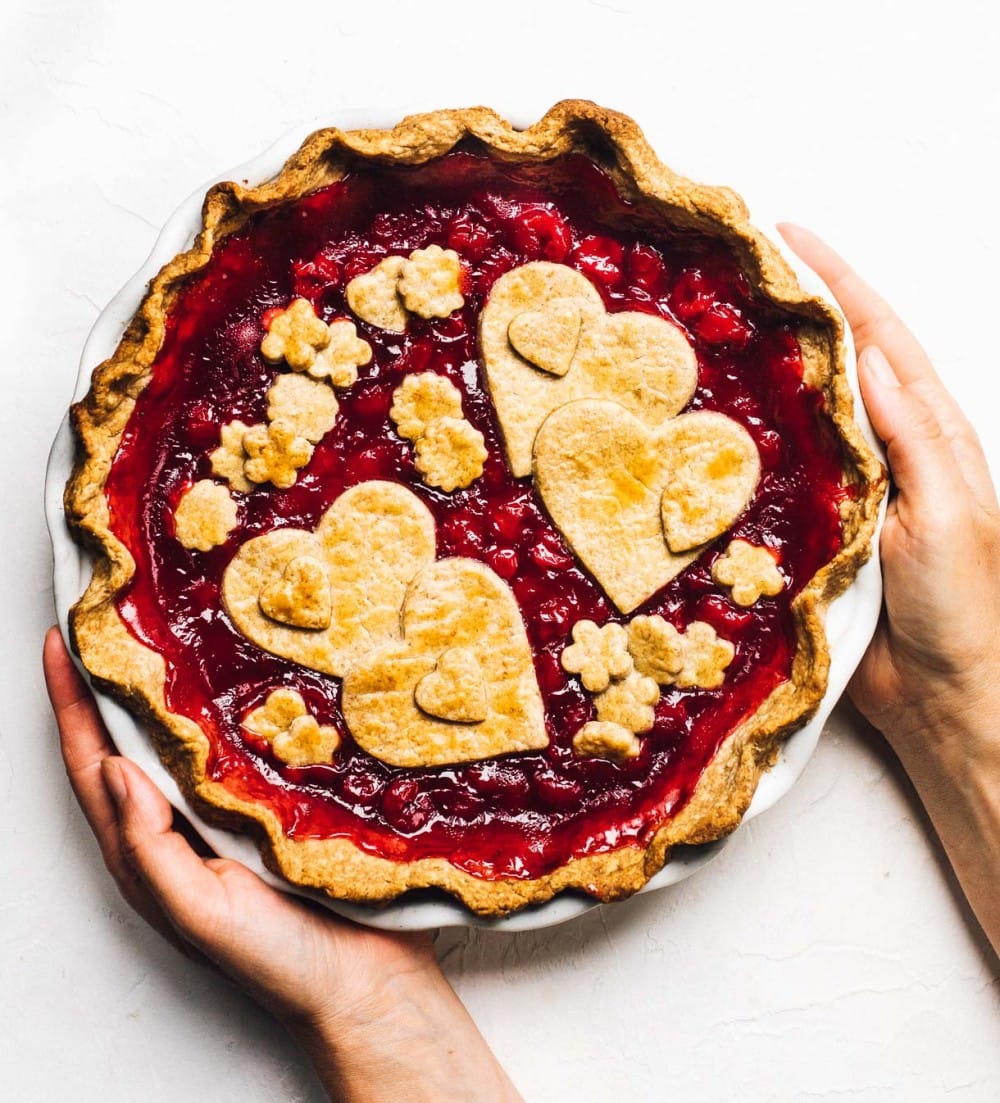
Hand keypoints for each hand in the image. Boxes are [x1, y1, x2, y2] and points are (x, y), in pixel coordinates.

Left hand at [43, 626, 521, 1102]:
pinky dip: (237, 708)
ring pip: (190, 737)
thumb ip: (150, 853)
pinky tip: (250, 676)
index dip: (71, 705)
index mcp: (151, 854)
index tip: (59, 640)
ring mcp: (231, 813)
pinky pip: (247, 745)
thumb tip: (114, 770)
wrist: (369, 986)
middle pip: (134, 741)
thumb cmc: (281, 964)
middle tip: (116, 618)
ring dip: (174, 686)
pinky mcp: (280, 804)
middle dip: (114, 682)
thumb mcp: (202, 916)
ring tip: (173, 630)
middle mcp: (184, 826)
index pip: (95, 766)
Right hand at [780, 226, 999, 953]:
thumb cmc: (964, 606)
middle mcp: (883, 452)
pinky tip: (702, 433)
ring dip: (757, 373)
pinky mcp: (810, 531)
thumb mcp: (953, 512)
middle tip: (733, 274)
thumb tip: (867, 359)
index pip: (879, 339)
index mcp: (927, 434)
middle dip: (788, 313)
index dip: (838, 283)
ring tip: (708, 334)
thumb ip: (913, 438)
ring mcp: (843, 490)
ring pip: (793, 415)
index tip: (789, 236)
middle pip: (831, 365)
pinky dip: (739, 446)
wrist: (945, 695)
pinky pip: (769, 476)